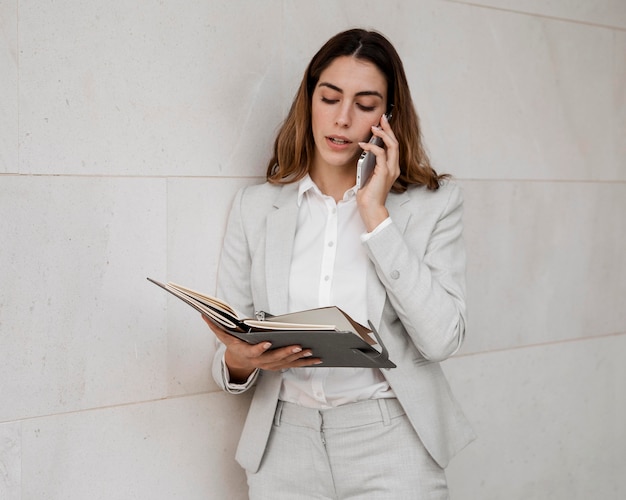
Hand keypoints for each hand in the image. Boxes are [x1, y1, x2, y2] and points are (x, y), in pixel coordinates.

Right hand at [202, 315, 321, 382]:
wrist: (240, 361)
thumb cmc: (234, 344)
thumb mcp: (222, 336)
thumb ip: (214, 326)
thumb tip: (203, 314)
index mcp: (247, 353)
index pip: (253, 352)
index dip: (259, 349)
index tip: (267, 342)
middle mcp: (260, 362)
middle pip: (274, 359)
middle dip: (287, 352)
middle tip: (298, 345)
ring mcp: (271, 365)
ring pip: (286, 363)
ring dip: (299, 358)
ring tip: (311, 350)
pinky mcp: (280, 365)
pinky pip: (294, 365)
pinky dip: (306, 362)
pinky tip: (318, 358)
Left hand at [356, 113, 399, 230]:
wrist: (371, 208)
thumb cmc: (368, 195)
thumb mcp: (368, 175)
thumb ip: (369, 164)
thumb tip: (364, 151)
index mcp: (391, 168)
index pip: (393, 146)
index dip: (388, 133)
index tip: (381, 123)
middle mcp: (394, 167)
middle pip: (395, 142)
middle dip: (388, 128)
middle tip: (381, 118)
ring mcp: (391, 170)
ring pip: (392, 145)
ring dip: (382, 134)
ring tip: (373, 128)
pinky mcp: (384, 172)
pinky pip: (380, 154)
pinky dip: (371, 147)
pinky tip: (363, 144)